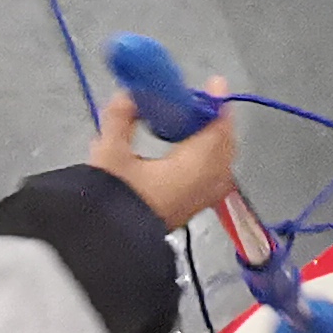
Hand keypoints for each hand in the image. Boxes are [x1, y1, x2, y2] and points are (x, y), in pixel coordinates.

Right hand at [86, 87, 241, 230]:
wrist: (107, 248)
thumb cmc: (113, 198)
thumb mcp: (109, 153)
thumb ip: (120, 118)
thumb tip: (129, 96)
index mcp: (195, 166)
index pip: (218, 128)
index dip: (217, 104)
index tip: (214, 83)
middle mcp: (206, 184)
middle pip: (225, 146)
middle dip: (218, 122)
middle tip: (203, 102)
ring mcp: (201, 200)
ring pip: (221, 164)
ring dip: (214, 141)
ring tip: (195, 124)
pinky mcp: (189, 211)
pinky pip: (212, 178)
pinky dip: (208, 159)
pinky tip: (187, 153)